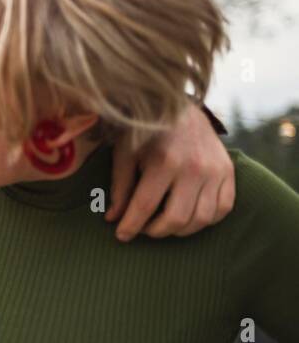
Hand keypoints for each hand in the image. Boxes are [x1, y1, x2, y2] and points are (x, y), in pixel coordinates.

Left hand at [107, 106, 234, 240]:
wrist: (181, 106)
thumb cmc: (146, 130)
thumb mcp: (125, 152)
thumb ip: (120, 186)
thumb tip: (113, 218)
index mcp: (164, 161)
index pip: (146, 206)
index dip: (131, 225)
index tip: (121, 236)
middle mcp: (194, 168)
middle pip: (176, 218)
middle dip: (155, 232)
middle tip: (143, 229)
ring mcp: (215, 171)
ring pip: (201, 219)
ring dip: (180, 230)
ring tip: (163, 225)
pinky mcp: (229, 172)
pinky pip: (223, 209)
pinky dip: (206, 220)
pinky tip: (188, 217)